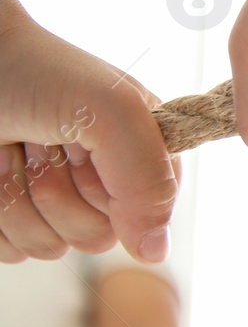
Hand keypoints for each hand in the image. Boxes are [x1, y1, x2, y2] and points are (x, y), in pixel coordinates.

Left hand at [0, 2, 178, 261]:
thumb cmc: (36, 72)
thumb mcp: (111, 112)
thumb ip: (148, 180)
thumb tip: (155, 253)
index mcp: (144, 158)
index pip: (146, 218)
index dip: (107, 190)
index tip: (80, 144)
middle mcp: (103, 185)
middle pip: (94, 239)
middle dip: (56, 191)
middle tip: (41, 142)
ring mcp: (55, 202)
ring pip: (46, 247)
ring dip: (16, 196)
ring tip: (12, 146)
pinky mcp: (12, 217)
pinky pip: (10, 252)